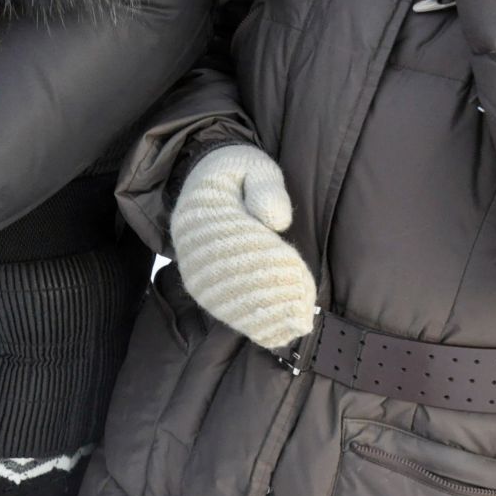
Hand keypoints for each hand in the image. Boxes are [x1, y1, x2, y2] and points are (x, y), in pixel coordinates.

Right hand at [171, 145, 316, 350]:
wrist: (205, 190)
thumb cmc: (239, 177)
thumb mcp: (254, 166)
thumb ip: (266, 187)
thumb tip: (275, 221)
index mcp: (202, 211)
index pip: (237, 243)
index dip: (270, 262)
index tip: (297, 272)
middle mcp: (192, 249)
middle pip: (236, 280)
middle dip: (274, 295)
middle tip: (304, 306)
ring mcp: (197, 275)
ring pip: (233, 305)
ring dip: (269, 315)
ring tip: (299, 318)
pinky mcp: (205, 293)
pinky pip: (230, 315)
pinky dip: (258, 325)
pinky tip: (283, 329)